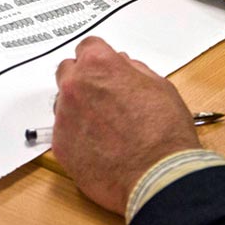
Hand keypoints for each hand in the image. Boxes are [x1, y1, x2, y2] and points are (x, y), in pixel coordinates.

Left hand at [52, 37, 200, 214]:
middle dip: (83, 79)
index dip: (99, 58)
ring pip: (63, 102)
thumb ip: (134, 70)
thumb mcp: (160, 87)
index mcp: (99, 65)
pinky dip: (77, 136)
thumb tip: (123, 66)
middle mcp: (75, 86)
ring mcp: (64, 116)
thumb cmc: (165, 134)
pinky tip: (100, 147)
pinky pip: (63, 132)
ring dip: (78, 107)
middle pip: (68, 71)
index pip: (87, 47)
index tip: (104, 68)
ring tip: (105, 127)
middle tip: (103, 96)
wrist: (158, 177)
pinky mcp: (59, 144)